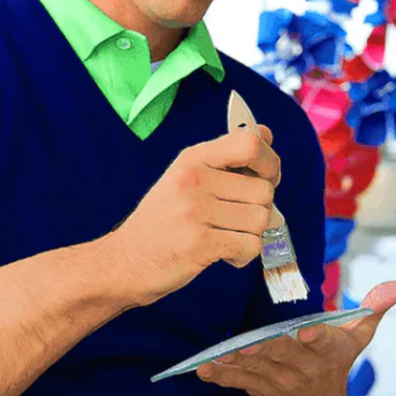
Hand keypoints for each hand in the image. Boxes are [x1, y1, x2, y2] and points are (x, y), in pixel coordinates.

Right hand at [108, 125, 281, 306]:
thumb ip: (228, 157)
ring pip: (261, 220)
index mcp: (192, 158)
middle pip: (264, 190)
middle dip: (259, 209)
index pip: (250, 144)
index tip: (264, 178)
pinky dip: (243, 255)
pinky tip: (223, 254)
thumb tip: (267, 133)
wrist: (125, 262)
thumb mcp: (187, 177)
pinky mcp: (200, 244)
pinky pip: (251, 246)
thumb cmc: (162, 221)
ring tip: (225, 237)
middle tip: (235, 220)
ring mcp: (195, 211)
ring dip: (250, 235)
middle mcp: (194, 179)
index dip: (270, 163)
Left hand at [196, 281, 395, 395]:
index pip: (324, 344)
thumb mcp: (358, 337)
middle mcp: (304, 370)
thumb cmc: (335, 361)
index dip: (316, 339)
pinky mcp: (257, 390)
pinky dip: (219, 376)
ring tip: (220, 355)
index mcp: (328, 352)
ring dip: (238, 364)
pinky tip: (203, 368)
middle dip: (268, 352)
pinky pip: (236, 384)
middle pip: (284, 357)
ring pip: (257, 372)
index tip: (307, 332)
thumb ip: (376, 308)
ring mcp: (279, 383)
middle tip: (251, 344)